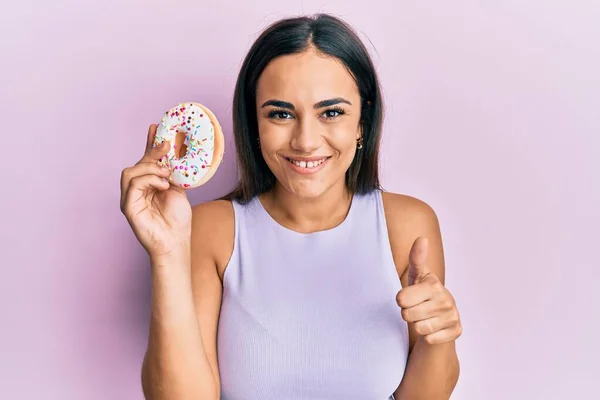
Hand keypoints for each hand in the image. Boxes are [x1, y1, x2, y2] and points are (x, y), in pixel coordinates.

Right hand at [120, 124, 191, 259]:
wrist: (176, 241)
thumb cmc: (177, 219)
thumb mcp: (178, 188)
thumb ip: (172, 172)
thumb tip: (174, 151)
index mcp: (149, 183)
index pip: (146, 159)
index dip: (149, 143)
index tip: (155, 127)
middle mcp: (137, 189)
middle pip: (139, 163)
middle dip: (152, 152)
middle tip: (167, 146)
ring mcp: (130, 197)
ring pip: (131, 171)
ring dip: (150, 168)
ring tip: (166, 174)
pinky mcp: (128, 206)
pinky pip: (132, 185)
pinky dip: (148, 180)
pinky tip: (162, 184)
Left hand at [396, 237, 461, 344]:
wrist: (440, 315)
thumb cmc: (423, 292)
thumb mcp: (417, 275)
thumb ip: (417, 258)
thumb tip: (422, 238)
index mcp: (434, 285)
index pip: (401, 299)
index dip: (401, 300)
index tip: (409, 297)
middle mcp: (446, 300)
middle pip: (407, 315)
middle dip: (408, 313)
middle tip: (416, 308)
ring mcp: (452, 316)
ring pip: (419, 328)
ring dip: (417, 325)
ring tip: (424, 317)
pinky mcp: (456, 331)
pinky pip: (430, 339)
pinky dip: (428, 336)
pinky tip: (433, 327)